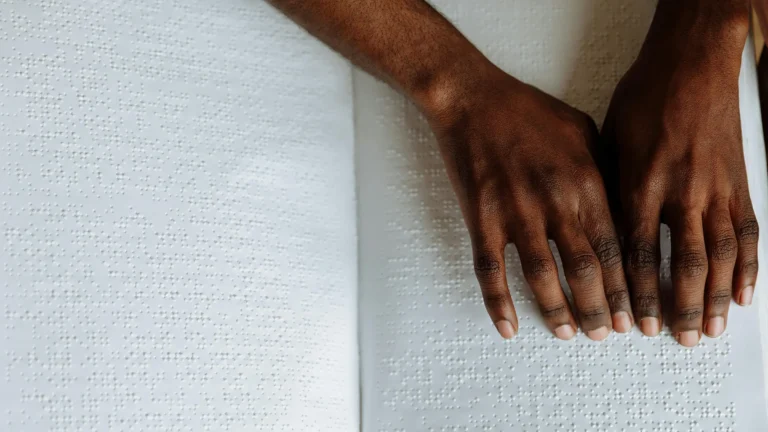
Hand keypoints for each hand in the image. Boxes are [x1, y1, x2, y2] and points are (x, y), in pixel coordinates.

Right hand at [424, 67, 632, 340]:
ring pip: (540, 277)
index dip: (623, 288)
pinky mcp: (481, 219)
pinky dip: (498, 303)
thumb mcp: (584, 132)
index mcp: (586, 182)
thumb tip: (620, 213)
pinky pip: (490, 270)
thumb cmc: (529, 112)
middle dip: (596, 309)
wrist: (474, 100)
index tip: (631, 314)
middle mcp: (555, 202)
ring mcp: (515, 213)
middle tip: (602, 334)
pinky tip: (507, 327)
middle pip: (583, 270)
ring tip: (564, 334)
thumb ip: (605, 173)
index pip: (613, 248)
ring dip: (555, 311)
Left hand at [601, 2, 756, 346]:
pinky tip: (745, 295)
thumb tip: (596, 231)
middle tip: (674, 340)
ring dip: (715, 297)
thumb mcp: (609, 140)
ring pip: (719, 255)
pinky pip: (748, 232)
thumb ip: (607, 189)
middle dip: (678, 306)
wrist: (692, 63)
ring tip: (709, 331)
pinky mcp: (739, 183)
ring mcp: (716, 189)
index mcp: (641, 182)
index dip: (636, 292)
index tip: (633, 322)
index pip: (636, 251)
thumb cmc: (644, 98)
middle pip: (682, 262)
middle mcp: (681, 192)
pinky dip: (749, 267)